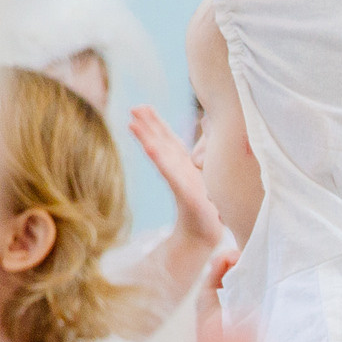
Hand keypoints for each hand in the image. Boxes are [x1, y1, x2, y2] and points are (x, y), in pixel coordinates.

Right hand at [129, 104, 225, 247]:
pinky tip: (150, 148)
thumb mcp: (209, 178)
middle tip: (133, 108)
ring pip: (162, 156)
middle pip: (162, 143)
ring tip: (132, 123)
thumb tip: (208, 136)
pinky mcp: (186, 194)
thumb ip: (203, 158)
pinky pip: (172, 174)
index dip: (157, 123)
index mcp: (185, 166)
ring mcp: (181, 181)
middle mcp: (180, 171)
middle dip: (148, 125)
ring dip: (147, 139)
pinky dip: (161, 161)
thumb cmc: (207, 206)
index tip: (144, 107)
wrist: (205, 235)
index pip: (169, 140)